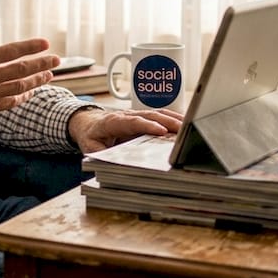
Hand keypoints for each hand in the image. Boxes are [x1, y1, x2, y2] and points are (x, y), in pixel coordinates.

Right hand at [0, 3, 59, 132]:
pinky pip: (10, 102)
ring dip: (36, 80)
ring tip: (49, 74)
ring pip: (19, 87)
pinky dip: (22, 96)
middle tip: (58, 59)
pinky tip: (30, 91)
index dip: (30, 46)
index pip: (11, 51)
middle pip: (21, 70)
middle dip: (42, 63)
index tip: (46, 43)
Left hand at [67, 107, 184, 153]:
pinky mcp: (143, 117)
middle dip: (167, 122)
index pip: (132, 122)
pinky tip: (185, 124)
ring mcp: (136, 115)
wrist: (87, 121)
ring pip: (157, 113)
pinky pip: (159, 116)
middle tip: (183, 130)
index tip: (161, 131)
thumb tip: (111, 164)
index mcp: (112, 122)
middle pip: (149, 115)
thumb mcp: (90, 148)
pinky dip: (173, 119)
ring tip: (190, 126)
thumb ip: (99, 155)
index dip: (147, 125)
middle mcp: (126, 115)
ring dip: (173, 119)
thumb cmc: (90, 135)